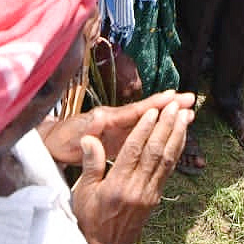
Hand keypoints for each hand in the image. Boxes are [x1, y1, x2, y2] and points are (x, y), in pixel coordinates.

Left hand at [40, 90, 193, 165]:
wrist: (52, 143)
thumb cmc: (62, 145)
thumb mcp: (71, 146)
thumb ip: (84, 144)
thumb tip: (90, 139)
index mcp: (105, 119)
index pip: (133, 112)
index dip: (153, 105)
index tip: (173, 97)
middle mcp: (114, 117)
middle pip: (146, 110)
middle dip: (168, 105)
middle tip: (191, 99)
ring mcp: (118, 124)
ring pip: (147, 118)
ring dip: (167, 114)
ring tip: (189, 112)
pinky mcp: (120, 133)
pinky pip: (143, 128)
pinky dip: (159, 126)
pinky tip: (172, 129)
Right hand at [72, 97, 191, 243]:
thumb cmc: (91, 218)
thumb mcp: (84, 192)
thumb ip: (91, 164)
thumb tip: (89, 138)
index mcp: (117, 185)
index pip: (133, 151)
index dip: (144, 130)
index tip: (152, 111)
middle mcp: (137, 188)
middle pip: (155, 152)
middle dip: (166, 126)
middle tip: (174, 106)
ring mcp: (150, 193)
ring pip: (166, 159)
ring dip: (176, 135)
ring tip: (183, 115)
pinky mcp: (156, 196)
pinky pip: (169, 169)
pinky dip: (176, 150)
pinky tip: (181, 135)